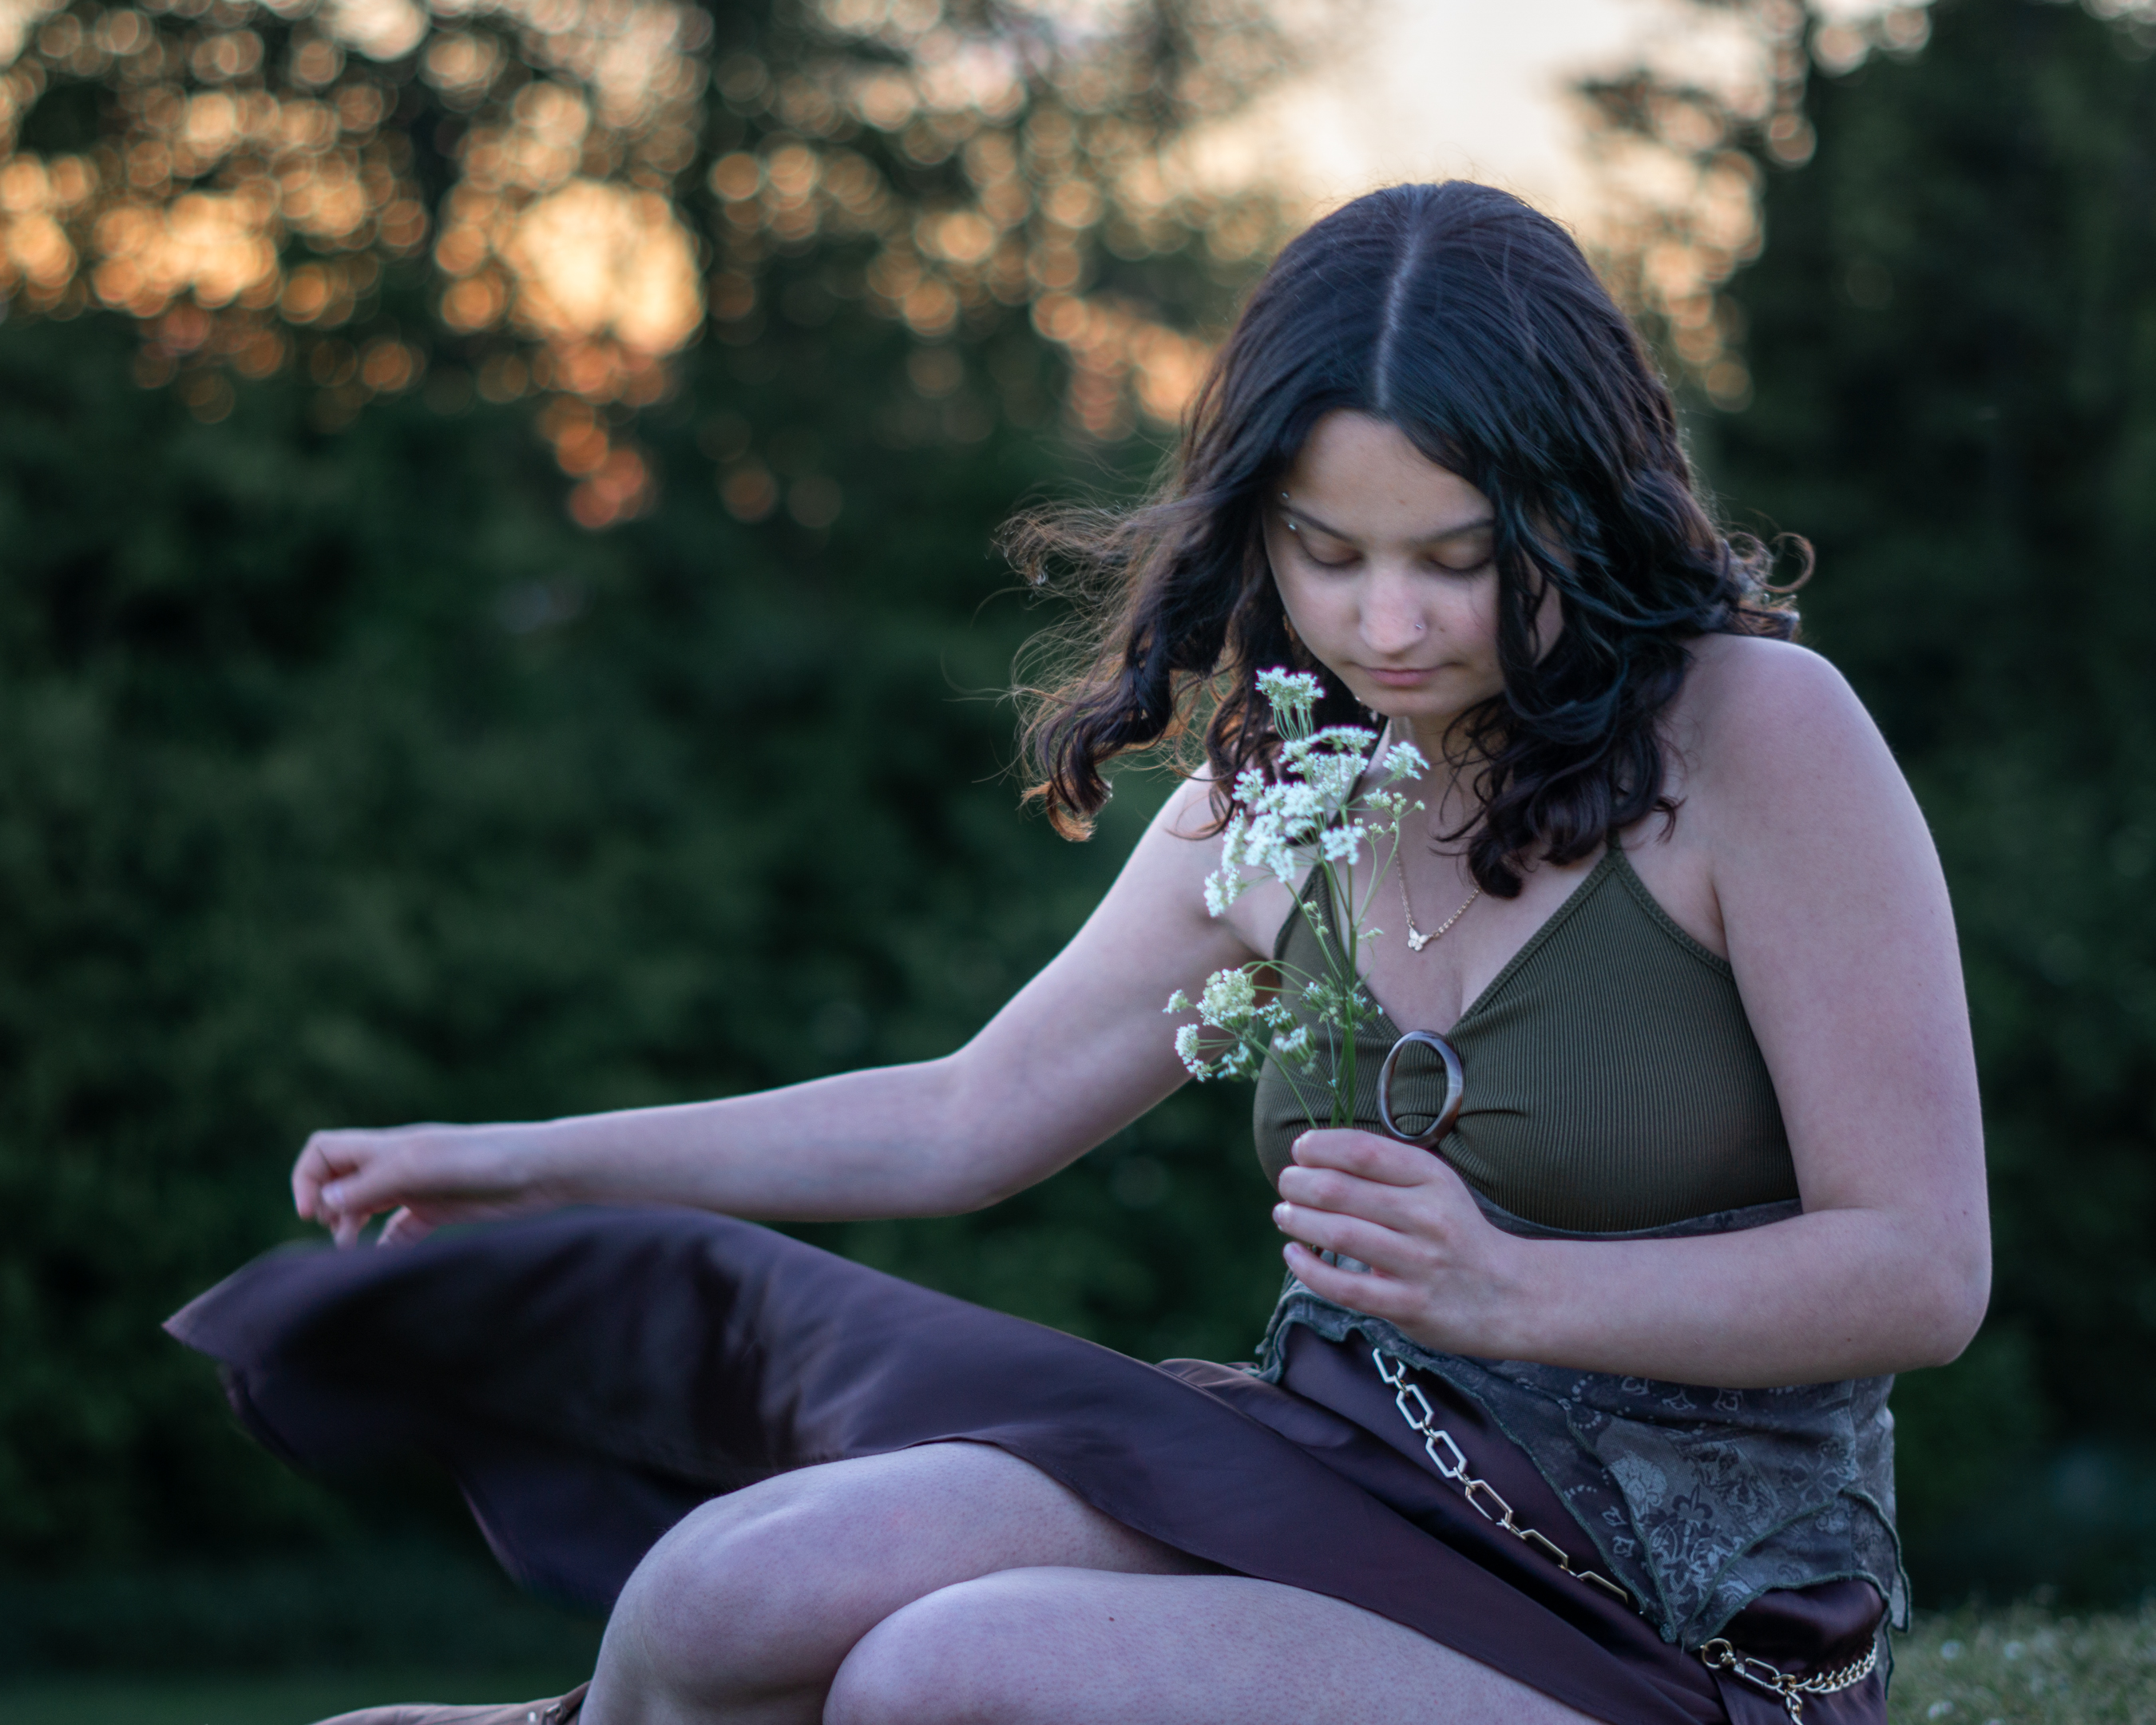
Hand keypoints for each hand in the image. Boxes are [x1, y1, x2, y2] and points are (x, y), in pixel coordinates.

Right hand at [292, 1122, 556, 1248]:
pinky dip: (384, 1246)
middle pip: (338, 1181)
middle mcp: (396, 1166)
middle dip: (325, 1207)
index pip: (323, 1151)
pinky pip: (398, 1231)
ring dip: (350, 1228)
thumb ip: (372, 1183)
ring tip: (353, 1250)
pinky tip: (386, 1260)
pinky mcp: (439, 1210)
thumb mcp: (422, 1167)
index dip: (306, 1179)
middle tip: (340, 1231)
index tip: (314, 1213)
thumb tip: (324, 1201)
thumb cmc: (486, 1159)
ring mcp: (417, 1189)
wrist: (541, 1170)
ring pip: (364, 1208)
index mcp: (387, 1147)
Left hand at [1272, 1129, 1527, 1357]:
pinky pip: (1345, 1287)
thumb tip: (1315, 1156)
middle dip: (1299, 1183)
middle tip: (1286, 1184)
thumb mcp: (1436, 1187)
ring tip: (1284, 1214)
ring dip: (1298, 1220)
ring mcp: (1419, 1263)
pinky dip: (1309, 1269)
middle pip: (1341, 1191)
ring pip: (1339, 1234)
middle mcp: (1427, 1217)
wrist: (1509, 1295)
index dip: (1322, 1146)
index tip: (1301, 1151)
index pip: (1364, 1151)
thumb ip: (1386, 1170)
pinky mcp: (1409, 1306)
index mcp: (1433, 1179)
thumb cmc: (1455, 1232)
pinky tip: (1293, 1254)